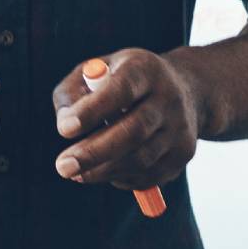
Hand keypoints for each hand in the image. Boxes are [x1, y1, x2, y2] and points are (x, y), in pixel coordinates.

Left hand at [52, 49, 199, 190]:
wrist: (185, 89)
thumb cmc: (124, 81)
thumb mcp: (95, 71)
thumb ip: (72, 93)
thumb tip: (65, 125)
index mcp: (145, 69)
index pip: (121, 90)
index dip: (92, 111)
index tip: (64, 130)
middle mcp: (168, 97)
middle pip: (133, 131)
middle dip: (94, 153)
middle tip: (62, 167)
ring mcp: (180, 127)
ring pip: (140, 159)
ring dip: (102, 171)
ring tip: (75, 173)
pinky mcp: (184, 153)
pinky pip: (148, 175)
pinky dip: (120, 178)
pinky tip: (104, 171)